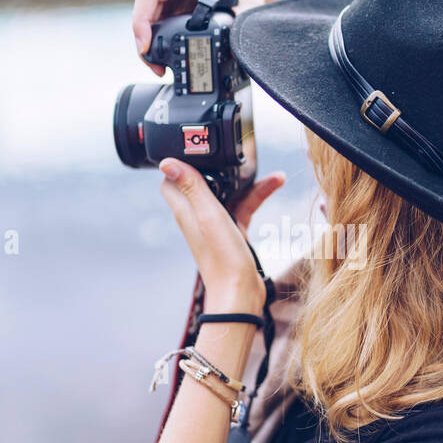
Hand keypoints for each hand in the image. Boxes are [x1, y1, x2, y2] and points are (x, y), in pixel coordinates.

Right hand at [132, 0, 287, 74]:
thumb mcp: (247, 8)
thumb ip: (240, 26)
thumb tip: (233, 51)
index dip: (141, 21)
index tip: (145, 47)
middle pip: (144, 8)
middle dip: (144, 40)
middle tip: (156, 67)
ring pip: (147, 17)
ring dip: (148, 43)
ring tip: (160, 67)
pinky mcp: (170, 0)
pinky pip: (154, 20)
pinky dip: (155, 39)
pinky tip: (162, 57)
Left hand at [158, 159, 283, 311]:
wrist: (240, 293)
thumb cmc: (223, 258)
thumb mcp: (209, 215)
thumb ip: (191, 187)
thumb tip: (167, 162)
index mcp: (186, 210)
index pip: (171, 179)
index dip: (179, 162)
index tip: (195, 148)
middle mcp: (197, 215)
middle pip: (202, 182)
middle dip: (219, 166)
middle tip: (235, 153)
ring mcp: (216, 224)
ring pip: (229, 192)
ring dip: (246, 181)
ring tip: (271, 173)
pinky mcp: (233, 232)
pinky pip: (244, 206)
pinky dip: (258, 195)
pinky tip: (275, 185)